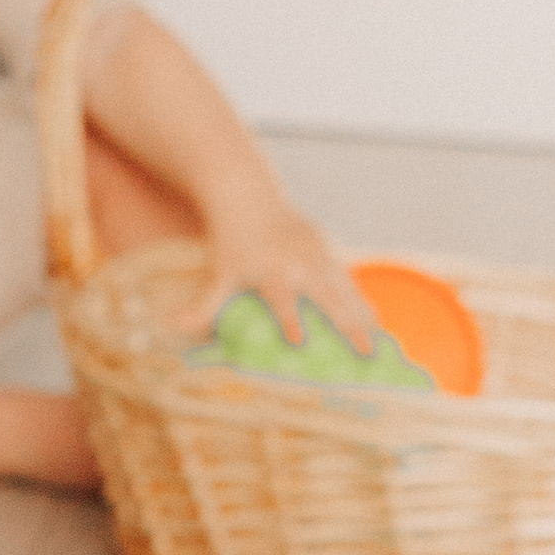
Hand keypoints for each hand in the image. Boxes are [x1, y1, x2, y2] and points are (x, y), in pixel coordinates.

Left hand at [187, 198, 376, 352]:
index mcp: (271, 272)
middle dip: (347, 326)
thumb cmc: (231, 243)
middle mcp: (299, 264)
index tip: (299, 342)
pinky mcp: (329, 250)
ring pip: (346, 290)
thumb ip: (204, 306)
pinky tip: (378, 324)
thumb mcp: (218, 274)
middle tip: (365, 355)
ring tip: (380, 347)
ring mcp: (318, 256)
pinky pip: (350, 280)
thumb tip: (173, 329)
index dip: (289, 320)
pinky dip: (363, 301)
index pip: (281, 300)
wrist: (248, 199)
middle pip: (327, 298)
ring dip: (363, 318)